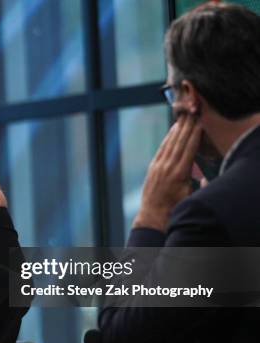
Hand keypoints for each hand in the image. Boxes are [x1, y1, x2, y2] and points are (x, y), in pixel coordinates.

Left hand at [133, 114, 201, 230]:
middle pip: (179, 142)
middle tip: (193, 113)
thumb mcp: (190, 196)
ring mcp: (158, 166)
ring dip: (177, 129)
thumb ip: (199, 184)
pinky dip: (167, 139)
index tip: (200, 122)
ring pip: (170, 144)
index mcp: (180, 173)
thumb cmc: (174, 208)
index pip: (189, 149)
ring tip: (184, 117)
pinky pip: (161, 149)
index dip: (195, 134)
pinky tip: (172, 131)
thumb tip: (204, 175)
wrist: (153, 215)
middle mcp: (168, 167)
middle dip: (187, 126)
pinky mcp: (152, 168)